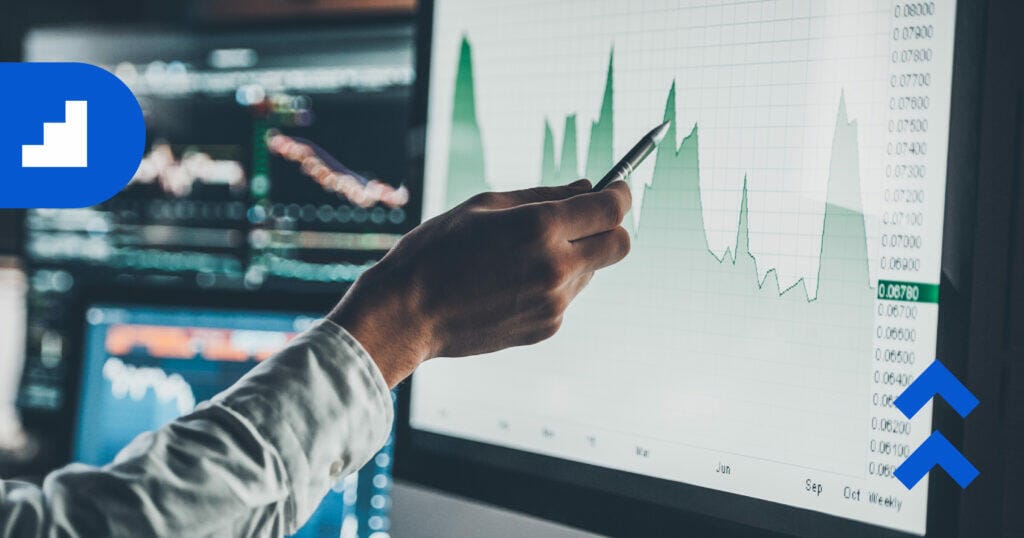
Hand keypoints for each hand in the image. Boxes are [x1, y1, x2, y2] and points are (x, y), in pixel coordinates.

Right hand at [329, 179, 631, 386]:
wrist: (407, 313)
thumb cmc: (437, 249)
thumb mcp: (485, 206)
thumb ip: (545, 195)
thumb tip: (588, 187)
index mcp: (540, 227)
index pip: (610, 208)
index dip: (619, 194)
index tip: (615, 190)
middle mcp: (556, 266)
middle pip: (619, 245)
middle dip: (611, 228)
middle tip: (585, 222)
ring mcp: (554, 302)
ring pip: (592, 272)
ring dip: (575, 258)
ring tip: (522, 257)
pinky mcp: (547, 327)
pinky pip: (567, 298)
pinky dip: (552, 286)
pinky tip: (511, 284)